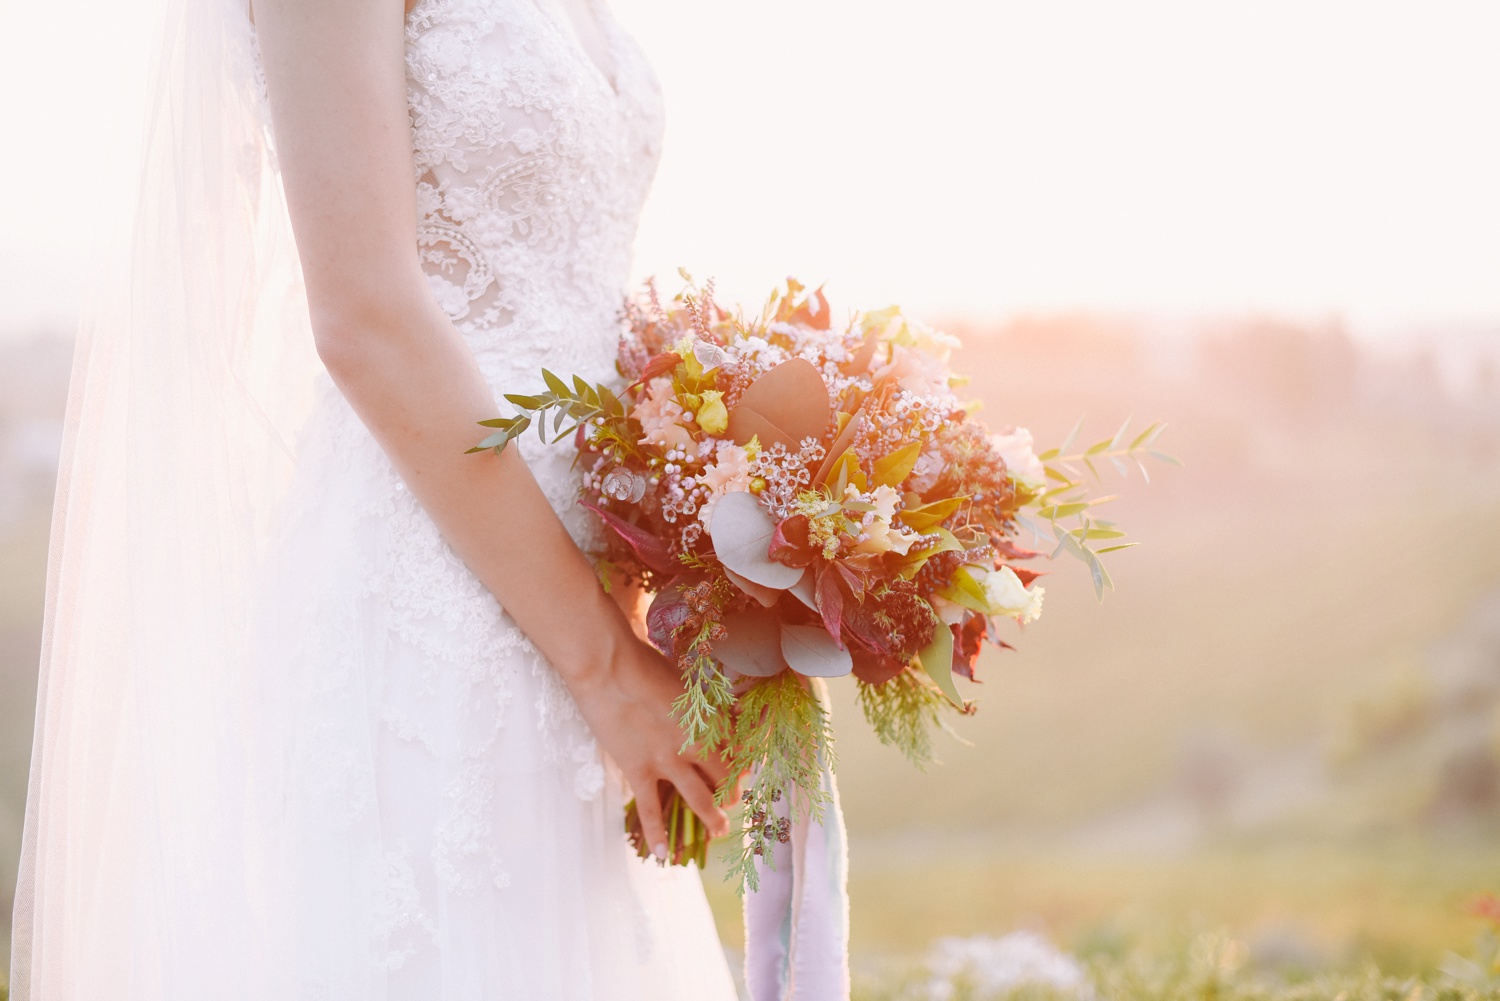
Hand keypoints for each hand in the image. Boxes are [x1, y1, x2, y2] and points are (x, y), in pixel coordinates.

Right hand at [570, 633, 732, 857]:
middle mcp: (696, 744)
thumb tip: (718, 707)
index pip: (739, 748)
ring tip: (721, 831)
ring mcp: (667, 762)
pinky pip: (650, 809)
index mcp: (710, 718)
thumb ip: (701, 699)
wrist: (609, 668)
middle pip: (725, 777)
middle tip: (733, 800)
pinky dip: (657, 833)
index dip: (745, 761)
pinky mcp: (638, 771)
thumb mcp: (684, 678)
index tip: (746, 768)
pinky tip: (664, 854)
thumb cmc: (644, 661)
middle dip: (733, 790)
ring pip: (699, 798)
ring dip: (714, 818)